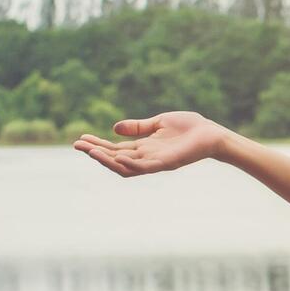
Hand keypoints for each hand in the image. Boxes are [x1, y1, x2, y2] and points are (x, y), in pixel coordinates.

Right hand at [75, 111, 233, 177]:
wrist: (212, 134)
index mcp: (144, 147)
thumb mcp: (158, 123)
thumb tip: (114, 128)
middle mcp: (146, 157)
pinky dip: (130, 164)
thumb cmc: (190, 128)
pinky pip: (144, 168)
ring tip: (90, 152)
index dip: (98, 144)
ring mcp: (155, 162)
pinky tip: (117, 157)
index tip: (81, 138)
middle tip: (77, 145)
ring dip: (107, 160)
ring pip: (125, 166)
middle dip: (96, 152)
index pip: (115, 148)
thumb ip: (138, 127)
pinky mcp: (166, 164)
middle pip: (115, 158)